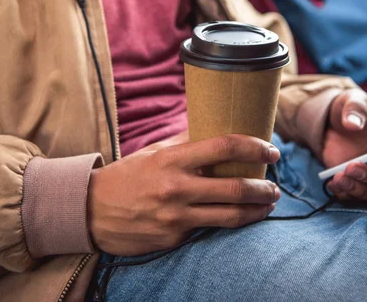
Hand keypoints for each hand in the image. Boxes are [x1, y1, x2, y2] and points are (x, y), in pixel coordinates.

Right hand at [88, 134, 280, 255]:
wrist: (90, 211)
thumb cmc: (125, 176)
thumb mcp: (153, 152)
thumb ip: (185, 142)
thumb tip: (215, 129)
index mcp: (173, 159)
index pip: (224, 147)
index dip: (254, 148)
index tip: (271, 151)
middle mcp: (176, 188)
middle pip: (235, 187)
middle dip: (264, 188)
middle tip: (275, 187)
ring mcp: (175, 216)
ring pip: (230, 216)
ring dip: (256, 211)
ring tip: (268, 206)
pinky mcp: (173, 237)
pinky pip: (207, 230)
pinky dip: (226, 223)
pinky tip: (236, 219)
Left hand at [322, 89, 366, 204]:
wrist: (330, 126)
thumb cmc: (349, 111)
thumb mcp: (350, 101)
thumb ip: (354, 108)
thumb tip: (354, 124)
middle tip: (351, 167)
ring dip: (361, 190)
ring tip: (338, 179)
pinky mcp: (360, 185)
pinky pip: (361, 198)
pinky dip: (346, 194)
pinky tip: (332, 184)